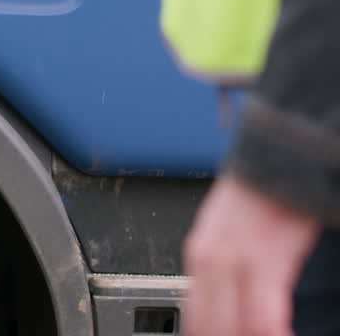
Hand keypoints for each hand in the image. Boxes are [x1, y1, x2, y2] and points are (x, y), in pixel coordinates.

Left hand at [183, 173, 321, 335]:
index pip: (191, 317)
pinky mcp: (263, 260)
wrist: (280, 152)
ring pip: (229, 329)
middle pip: (205, 328)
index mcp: (198, 255)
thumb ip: (222, 266)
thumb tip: (226, 301)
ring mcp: (232, 262)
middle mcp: (207, 261)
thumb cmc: (261, 191)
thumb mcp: (228, 231)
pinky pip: (262, 319)